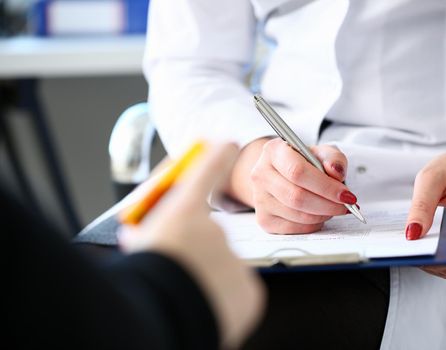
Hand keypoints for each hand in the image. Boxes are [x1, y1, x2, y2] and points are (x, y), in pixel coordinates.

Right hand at [119, 143, 264, 348]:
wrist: (164, 310)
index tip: (228, 143)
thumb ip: (142, 235)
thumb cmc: (148, 273)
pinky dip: (222, 297)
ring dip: (206, 275)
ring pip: (221, 265)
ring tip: (187, 289)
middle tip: (178, 264)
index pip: (206, 172)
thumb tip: (134, 233)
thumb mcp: (139, 245)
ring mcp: (233, 257)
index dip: (217, 156)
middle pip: (207, 237)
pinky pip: (235, 290)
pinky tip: (204, 303)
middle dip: (194, 250)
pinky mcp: (248, 287)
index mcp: (183, 213)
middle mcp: (213, 229)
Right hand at [228, 137, 356, 233]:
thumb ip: (334, 158)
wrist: (280, 174)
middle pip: (297, 196)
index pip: (298, 172)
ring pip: (297, 215)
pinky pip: (294, 228)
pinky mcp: (264, 219)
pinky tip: (319, 214)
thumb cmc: (302, 163)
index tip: (346, 194)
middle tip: (345, 205)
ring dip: (323, 214)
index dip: (325, 186)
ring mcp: (259, 199)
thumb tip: (336, 173)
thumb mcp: (321, 153)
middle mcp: (261, 174)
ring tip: (333, 207)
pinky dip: (313, 224)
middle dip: (328, 204)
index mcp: (273, 151)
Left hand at [406, 123, 445, 278]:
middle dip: (434, 262)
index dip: (441, 256)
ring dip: (438, 263)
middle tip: (409, 252)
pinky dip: (444, 259)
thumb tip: (412, 235)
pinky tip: (430, 246)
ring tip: (419, 247)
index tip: (416, 254)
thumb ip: (421, 206)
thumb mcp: (430, 178)